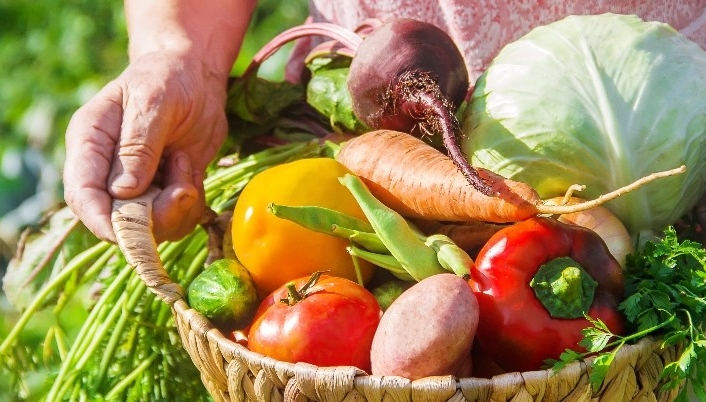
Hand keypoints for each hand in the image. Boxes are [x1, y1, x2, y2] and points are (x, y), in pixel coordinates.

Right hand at [63, 50, 227, 242]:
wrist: (196, 77)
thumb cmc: (167, 79)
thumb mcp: (153, 103)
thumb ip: (138, 146)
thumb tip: (123, 192)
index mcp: (90, 143)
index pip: (81, 194)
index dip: (100, 221)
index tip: (129, 232)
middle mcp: (108, 170)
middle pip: (116, 219)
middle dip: (153, 217)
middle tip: (183, 187)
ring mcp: (137, 185)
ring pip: (149, 226)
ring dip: (176, 209)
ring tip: (185, 165)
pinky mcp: (164, 192)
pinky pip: (175, 220)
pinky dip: (190, 207)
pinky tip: (193, 172)